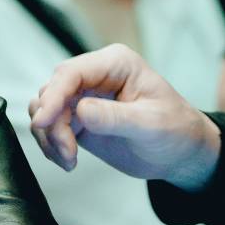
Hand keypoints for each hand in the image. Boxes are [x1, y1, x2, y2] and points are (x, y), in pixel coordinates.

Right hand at [27, 43, 221, 190]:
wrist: (181, 153)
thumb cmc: (175, 130)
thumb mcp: (151, 124)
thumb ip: (115, 117)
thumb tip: (81, 111)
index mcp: (115, 63)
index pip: (72, 72)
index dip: (54, 96)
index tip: (44, 122)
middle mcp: (95, 75)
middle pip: (52, 90)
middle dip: (52, 123)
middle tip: (68, 152)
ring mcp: (84, 96)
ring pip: (45, 108)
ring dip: (49, 136)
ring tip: (69, 160)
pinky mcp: (79, 119)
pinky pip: (51, 127)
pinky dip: (51, 145)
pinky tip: (68, 161)